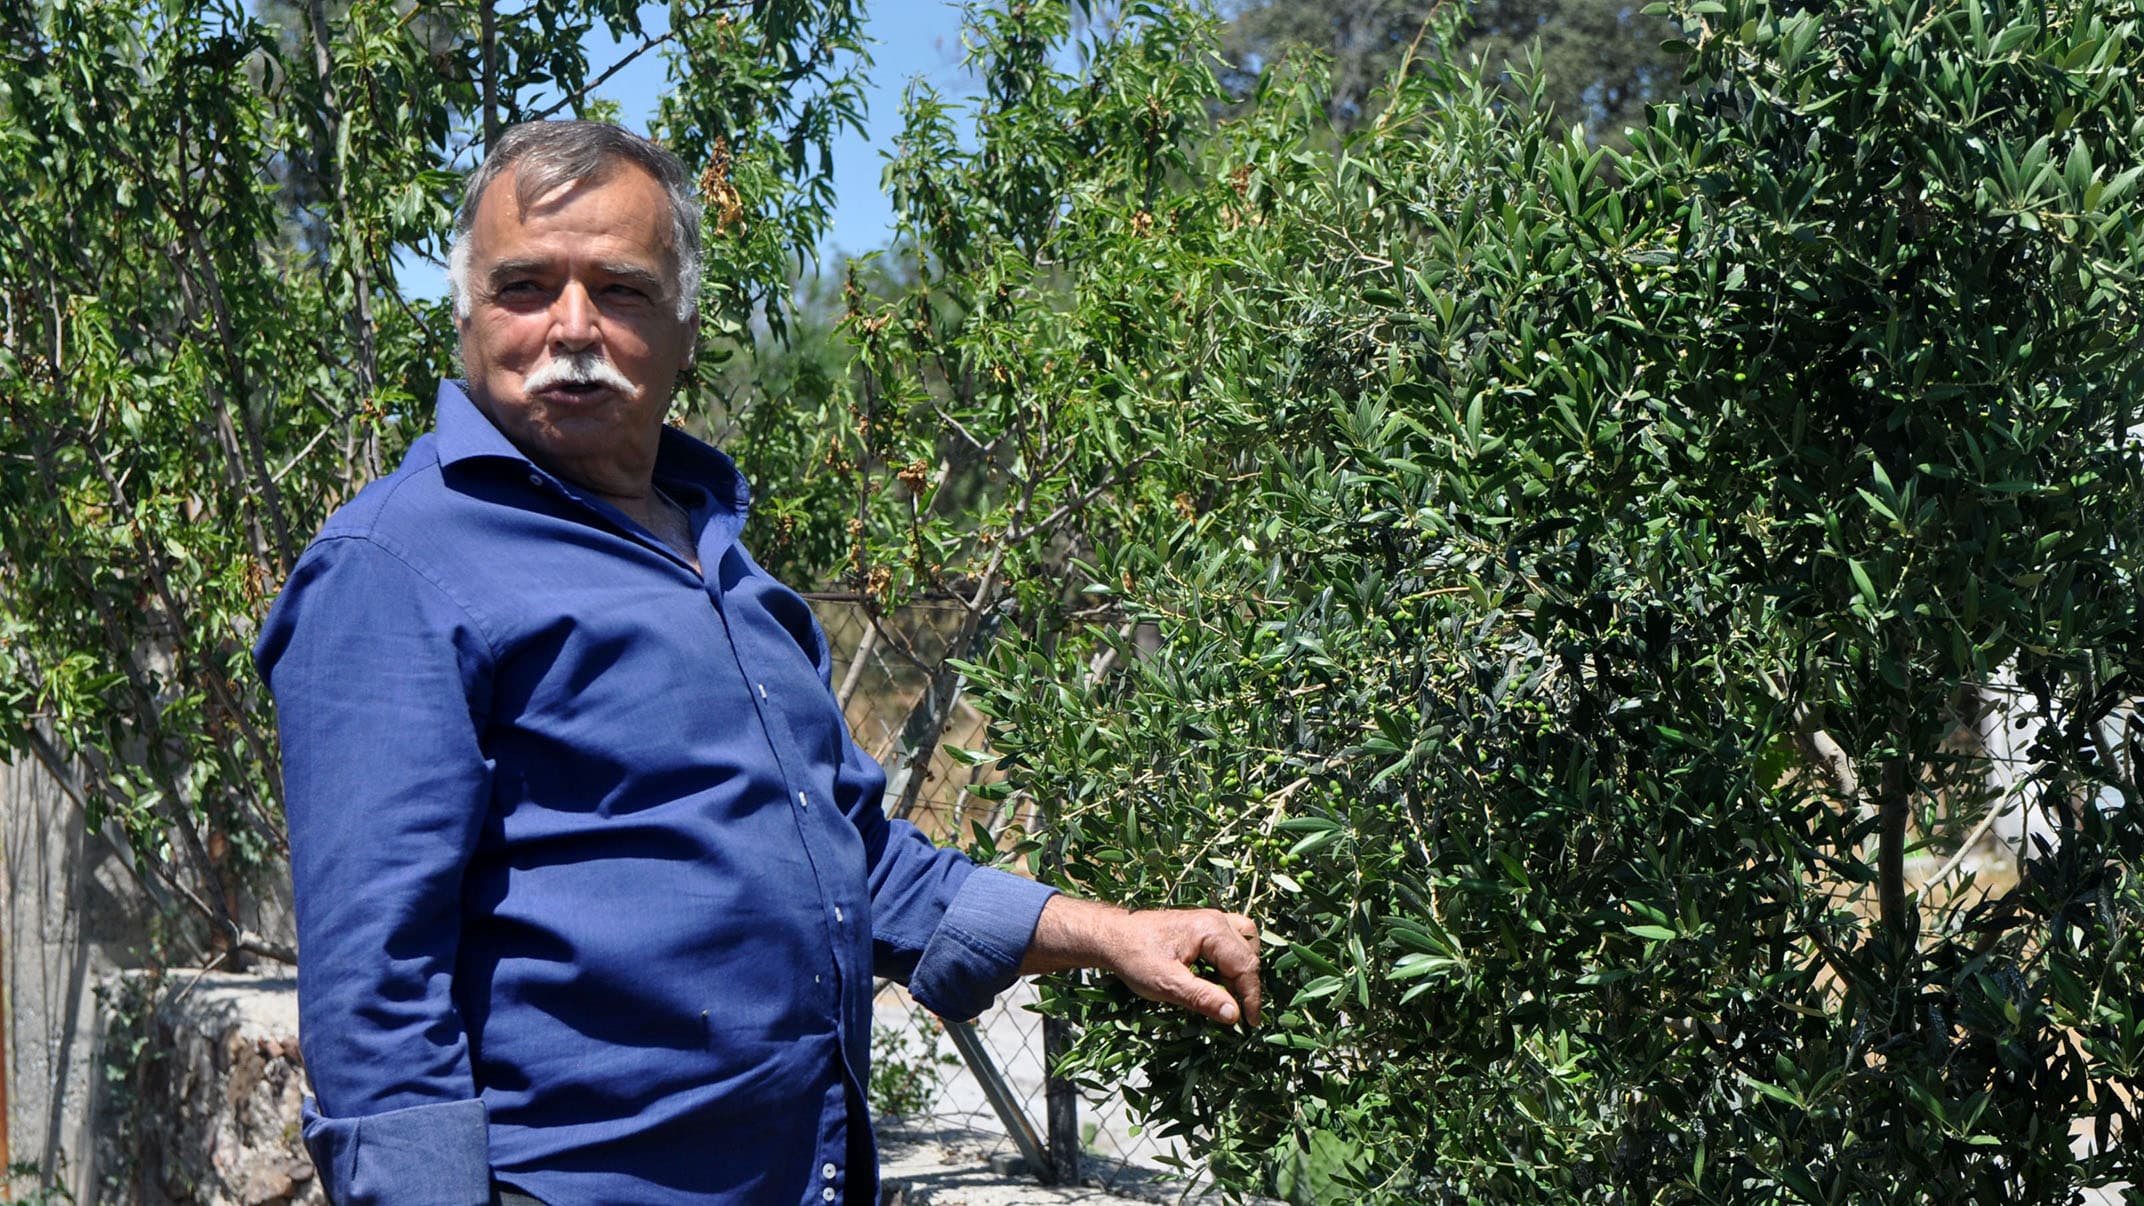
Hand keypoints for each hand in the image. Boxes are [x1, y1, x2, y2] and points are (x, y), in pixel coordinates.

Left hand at [1021, 896, 1261, 1026]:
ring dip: (1242, 970)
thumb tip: (1235, 1015)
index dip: (1252, 998)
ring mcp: (1210, 921)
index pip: (1246, 966)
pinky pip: (1231, 941)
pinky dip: (1232, 961)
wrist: (1110, 936)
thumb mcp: (1167, 984)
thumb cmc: (1135, 958)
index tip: (1249, 1025)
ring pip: (1244, 944)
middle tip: (1236, 1014)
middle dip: (1247, 986)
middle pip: (1248, 954)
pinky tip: (1217, 981)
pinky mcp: (1202, 927)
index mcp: (1211, 930)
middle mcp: (1216, 920)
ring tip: (1229, 995)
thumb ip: (1203, 998)